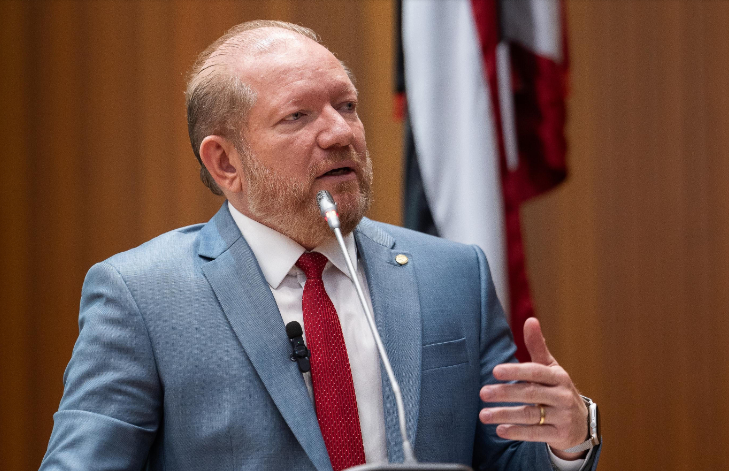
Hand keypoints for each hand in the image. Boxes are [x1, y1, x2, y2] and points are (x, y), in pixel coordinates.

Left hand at [478, 317, 588, 459]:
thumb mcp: (550, 368)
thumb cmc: (557, 389)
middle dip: (505, 393)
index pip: (535, 372)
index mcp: (558, 377)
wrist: (581, 423)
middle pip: (531, 394)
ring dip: (505, 415)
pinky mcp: (560, 434)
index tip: (495, 370)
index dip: (516, 371)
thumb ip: (537, 346)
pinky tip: (499, 430)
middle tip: (482, 393)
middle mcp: (562, 396)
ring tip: (483, 415)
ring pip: (531, 415)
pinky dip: (517, 432)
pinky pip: (536, 434)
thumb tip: (530, 320)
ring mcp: (562, 416)